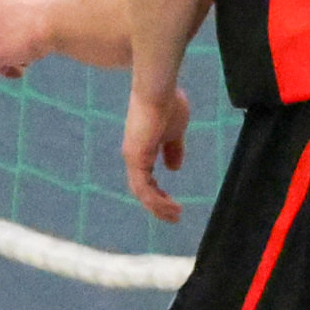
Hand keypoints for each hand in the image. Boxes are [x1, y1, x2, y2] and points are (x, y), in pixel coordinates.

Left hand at [0, 0, 65, 77]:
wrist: (55, 21)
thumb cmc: (58, 7)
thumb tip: (46, 1)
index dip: (0, 17)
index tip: (13, 26)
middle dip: (2, 38)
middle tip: (23, 46)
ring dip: (5, 54)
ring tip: (26, 60)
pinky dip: (5, 70)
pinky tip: (20, 73)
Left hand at [123, 76, 192, 224]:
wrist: (158, 92)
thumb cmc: (167, 106)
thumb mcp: (175, 132)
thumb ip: (173, 149)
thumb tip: (174, 168)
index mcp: (141, 150)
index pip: (145, 179)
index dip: (158, 194)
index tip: (174, 205)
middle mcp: (133, 156)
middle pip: (142, 190)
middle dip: (158, 206)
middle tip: (174, 217)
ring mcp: (133, 158)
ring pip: (142, 193)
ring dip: (159, 207)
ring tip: (176, 215)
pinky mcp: (136, 158)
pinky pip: (144, 188)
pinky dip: (156, 201)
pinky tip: (171, 206)